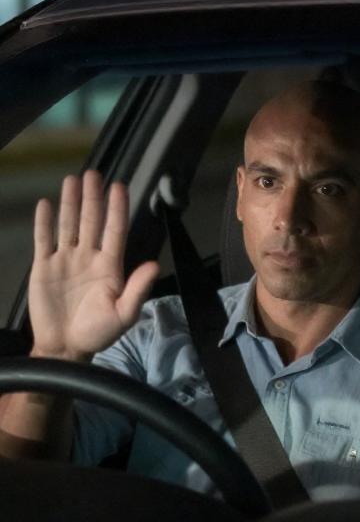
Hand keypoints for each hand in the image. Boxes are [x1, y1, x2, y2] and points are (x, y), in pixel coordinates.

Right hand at [28, 170, 159, 360]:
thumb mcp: (124, 314)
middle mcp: (89, 258)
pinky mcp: (45, 267)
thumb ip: (138, 289)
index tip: (119, 187)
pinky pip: (44, 240)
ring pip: (69, 225)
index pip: (115, 231)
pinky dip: (44, 222)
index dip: (117, 209)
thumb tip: (154, 265)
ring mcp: (66, 261)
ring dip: (71, 203)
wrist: (67, 347)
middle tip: (94, 174)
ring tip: (73, 180)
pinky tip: (46, 204)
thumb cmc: (99, 333)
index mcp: (110, 267)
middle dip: (93, 198)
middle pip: (92, 221)